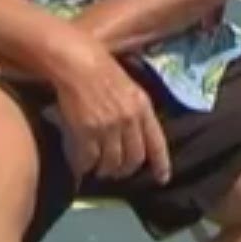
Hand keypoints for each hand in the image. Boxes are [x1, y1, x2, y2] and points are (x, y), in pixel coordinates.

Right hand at [49, 39, 171, 185]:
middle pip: (133, 159)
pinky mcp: (87, 131)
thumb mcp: (129, 88)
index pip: (157, 143)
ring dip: (105, 170)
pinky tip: (83, 165)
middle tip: (116, 172)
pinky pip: (89, 159)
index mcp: (143, 107)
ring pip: (111, 163)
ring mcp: (108, 127)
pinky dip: (85, 166)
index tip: (162, 179)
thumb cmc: (102, 69)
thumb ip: (135, 110)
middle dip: (125, 170)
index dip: (161, 164)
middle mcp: (129, 120)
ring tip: (99, 170)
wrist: (77, 62)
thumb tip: (135, 135)